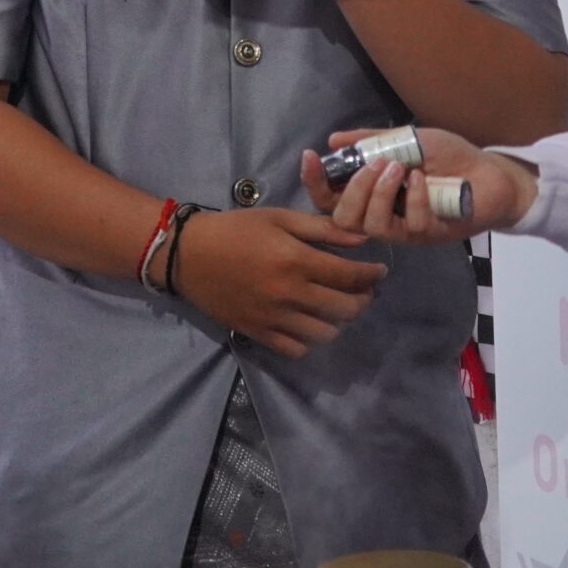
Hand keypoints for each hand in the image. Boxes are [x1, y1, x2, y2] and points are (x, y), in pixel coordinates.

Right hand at [168, 206, 385, 358]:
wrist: (187, 253)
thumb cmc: (235, 228)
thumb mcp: (279, 218)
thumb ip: (322, 229)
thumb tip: (362, 239)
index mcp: (296, 260)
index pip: (350, 276)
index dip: (372, 275)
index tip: (379, 271)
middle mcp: (289, 293)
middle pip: (344, 309)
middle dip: (362, 299)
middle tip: (363, 290)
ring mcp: (273, 318)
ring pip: (324, 334)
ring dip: (338, 322)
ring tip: (337, 308)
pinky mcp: (258, 333)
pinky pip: (295, 349)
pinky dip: (309, 341)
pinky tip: (310, 325)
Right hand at [301, 126, 536, 242]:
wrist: (492, 171)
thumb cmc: (449, 157)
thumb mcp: (407, 139)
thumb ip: (372, 140)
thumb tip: (333, 139)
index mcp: (370, 194)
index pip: (330, 197)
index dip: (315, 182)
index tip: (311, 156)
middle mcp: (382, 215)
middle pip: (343, 220)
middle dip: (351, 190)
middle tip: (373, 164)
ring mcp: (405, 229)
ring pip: (372, 226)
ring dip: (380, 194)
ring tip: (398, 168)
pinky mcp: (430, 234)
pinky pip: (411, 224)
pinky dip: (414, 198)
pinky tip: (422, 179)